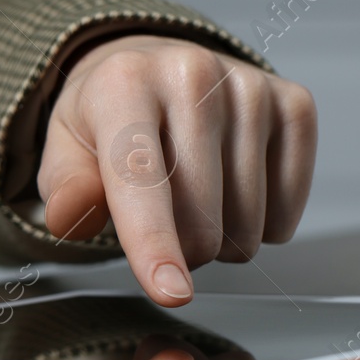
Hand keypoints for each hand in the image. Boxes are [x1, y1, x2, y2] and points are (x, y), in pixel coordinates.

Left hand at [36, 36, 316, 305]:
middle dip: (180, 248)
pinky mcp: (294, 104)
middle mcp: (193, 75)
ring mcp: (250, 87)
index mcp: (125, 83)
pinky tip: (236, 185)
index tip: (170, 291)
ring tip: (196, 197)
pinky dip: (262, 223)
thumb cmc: (110, 118)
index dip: (154, 243)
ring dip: (221, 239)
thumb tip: (70, 216)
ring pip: (247, 225)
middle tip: (161, 217)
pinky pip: (286, 211)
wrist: (158, 67)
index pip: (141, 179)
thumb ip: (66, 188)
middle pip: (200, 221)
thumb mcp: (66, 148)